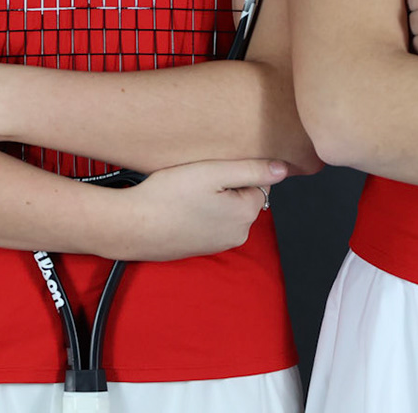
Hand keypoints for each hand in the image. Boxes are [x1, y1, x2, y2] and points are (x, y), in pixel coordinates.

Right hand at [110, 159, 287, 261]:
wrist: (134, 226)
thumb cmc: (169, 197)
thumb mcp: (212, 172)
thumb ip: (251, 169)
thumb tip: (283, 169)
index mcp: (245, 215)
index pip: (256, 183)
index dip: (231, 172)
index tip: (209, 172)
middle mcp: (237, 234)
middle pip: (240, 198)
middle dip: (222, 187)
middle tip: (194, 181)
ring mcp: (218, 244)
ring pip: (223, 210)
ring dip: (209, 200)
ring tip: (184, 194)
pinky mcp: (199, 248)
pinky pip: (207, 223)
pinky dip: (196, 214)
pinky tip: (178, 208)